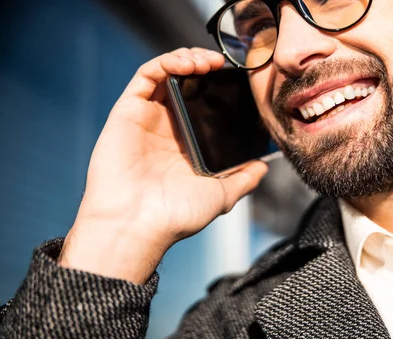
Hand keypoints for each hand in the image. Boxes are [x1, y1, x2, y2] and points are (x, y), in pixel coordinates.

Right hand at [58, 48, 267, 283]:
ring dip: (188, 58)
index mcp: (187, 144)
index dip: (220, 88)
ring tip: (209, 62)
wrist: (138, 225)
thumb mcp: (221, 195)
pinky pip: (146, 76)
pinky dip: (167, 62)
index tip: (241, 83)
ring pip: (166, 73)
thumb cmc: (176, 216)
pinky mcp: (128, 111)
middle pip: (186, 84)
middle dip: (206, 67)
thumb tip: (264, 166)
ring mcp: (147, 118)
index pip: (204, 104)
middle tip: (224, 66)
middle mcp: (167, 127)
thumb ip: (243, 178)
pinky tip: (188, 65)